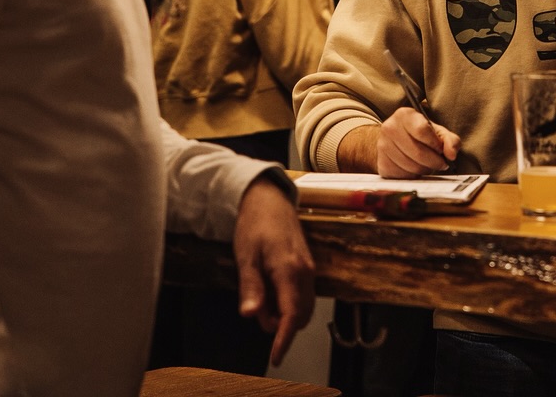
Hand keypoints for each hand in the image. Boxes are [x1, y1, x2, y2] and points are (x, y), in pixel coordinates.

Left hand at [233, 175, 315, 365]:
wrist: (269, 199)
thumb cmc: (254, 224)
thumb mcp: (245, 257)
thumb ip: (251, 287)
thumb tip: (251, 315)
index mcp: (290, 271)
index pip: (291, 316)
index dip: (283, 340)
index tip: (276, 357)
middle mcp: (306, 273)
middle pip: (299, 316)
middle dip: (279, 324)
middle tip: (254, 306)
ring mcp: (309, 270)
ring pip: (303, 307)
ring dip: (283, 313)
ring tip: (260, 294)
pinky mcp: (308, 267)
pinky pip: (303, 295)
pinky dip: (288, 302)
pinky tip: (269, 288)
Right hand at [377, 107, 460, 177]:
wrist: (397, 141)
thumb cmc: (421, 135)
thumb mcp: (438, 132)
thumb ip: (450, 140)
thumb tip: (451, 155)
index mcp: (405, 115)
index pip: (422, 131)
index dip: (435, 144)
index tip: (440, 150)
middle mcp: (390, 128)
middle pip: (417, 152)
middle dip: (434, 162)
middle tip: (440, 163)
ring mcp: (382, 146)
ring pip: (411, 166)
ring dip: (424, 170)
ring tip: (427, 165)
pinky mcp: (381, 164)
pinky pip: (402, 176)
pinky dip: (413, 176)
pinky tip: (415, 170)